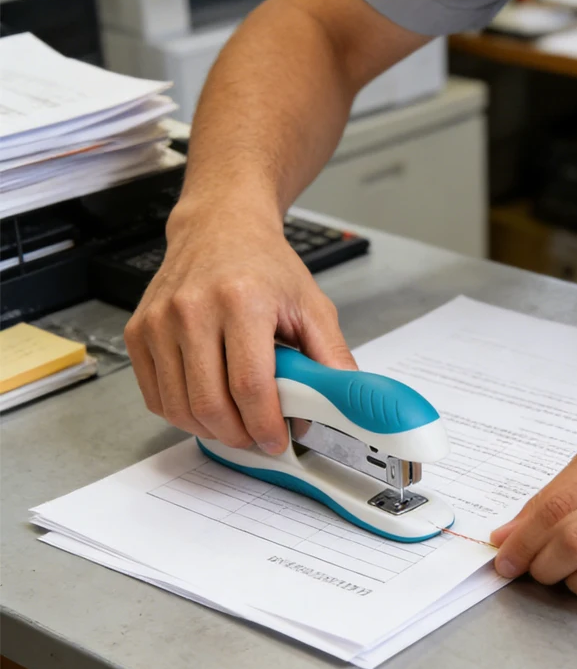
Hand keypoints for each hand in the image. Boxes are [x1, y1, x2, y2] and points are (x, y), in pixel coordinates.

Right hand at [124, 197, 355, 452]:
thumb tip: (344, 403)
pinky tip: (207, 404)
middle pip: (209, 404)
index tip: (278, 440)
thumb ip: (331, 355)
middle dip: (239, 436)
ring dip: (211, 430)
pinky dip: (182, 413)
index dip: (266, 424)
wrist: (220, 228)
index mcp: (242, 300)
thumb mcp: (311, 305)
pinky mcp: (139, 331)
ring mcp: (159, 321)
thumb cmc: (266, 266)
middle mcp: (192, 309)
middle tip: (259, 438)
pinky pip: (155, 396)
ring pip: (178, 407)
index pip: (249, 385)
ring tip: (237, 423)